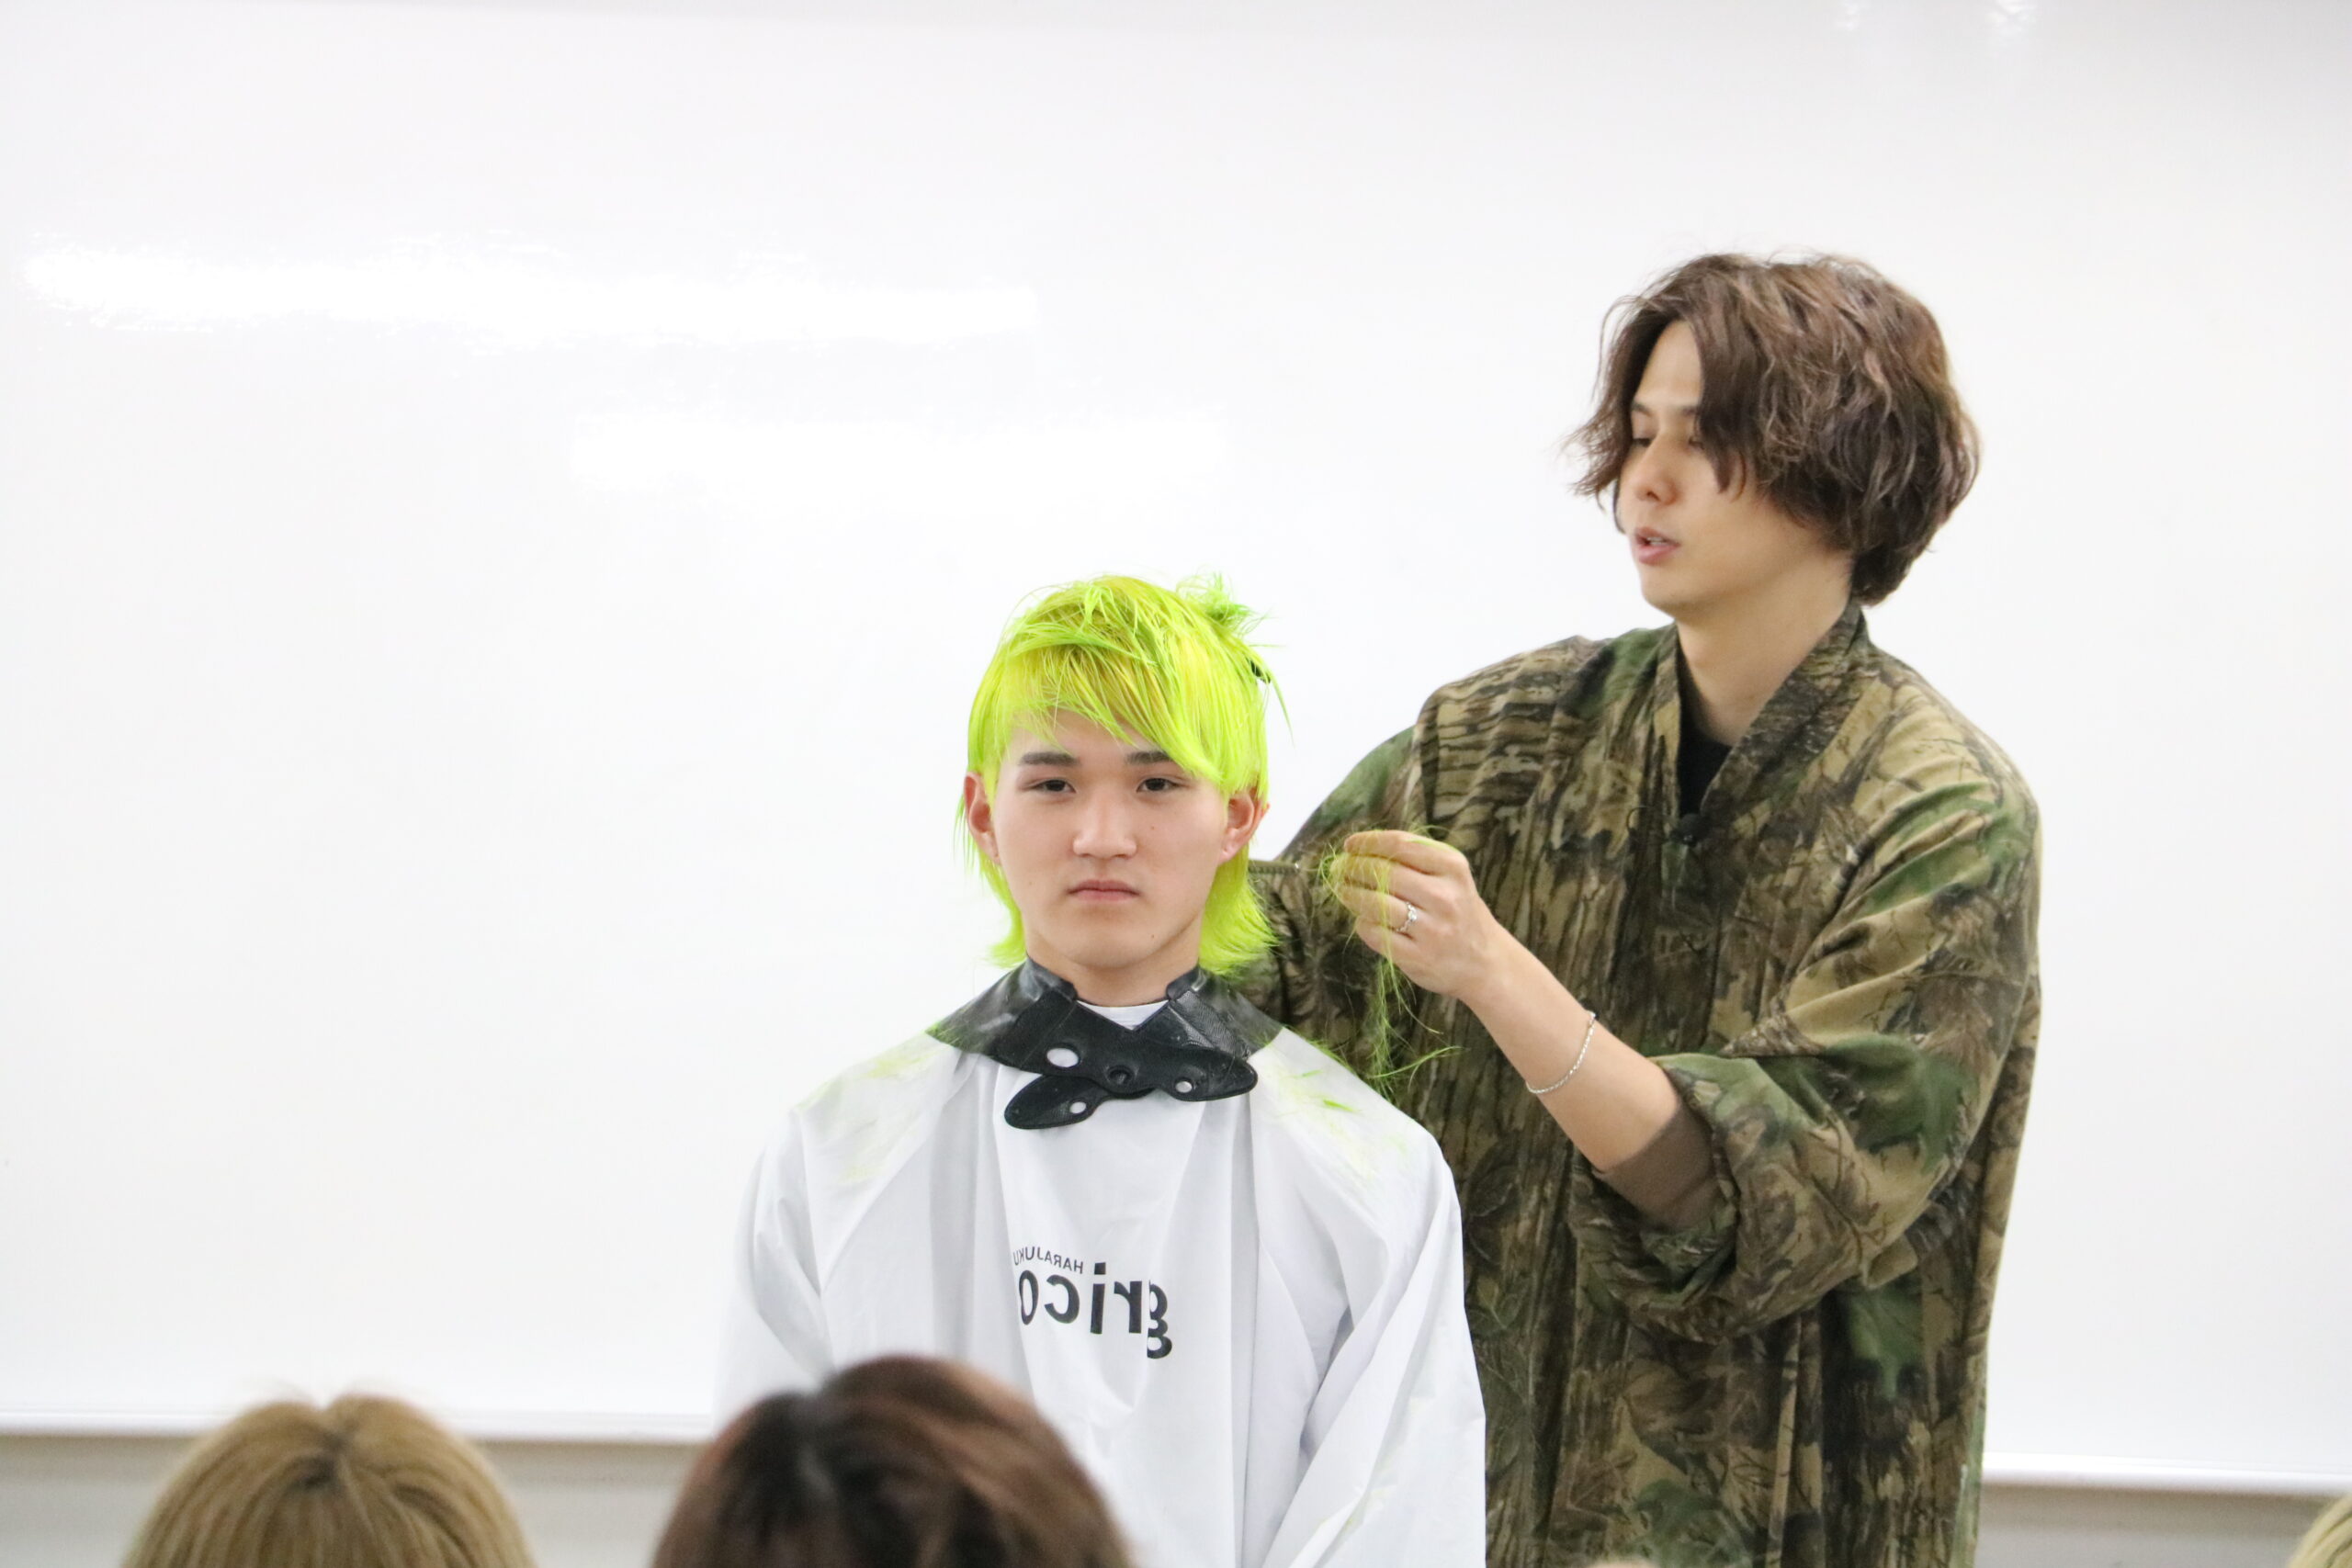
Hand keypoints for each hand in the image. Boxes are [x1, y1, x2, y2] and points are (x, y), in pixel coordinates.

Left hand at [1330, 830, 1511, 1002]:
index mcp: (1453, 868)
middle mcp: (1444, 896)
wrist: (1485, 962)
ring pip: (1376, 903)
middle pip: (1384, 872)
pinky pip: (1376, 933)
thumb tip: (1362, 849)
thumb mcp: (1451, 877)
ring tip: (1342, 890)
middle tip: (1339, 868)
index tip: (1350, 845)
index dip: (1368, 842)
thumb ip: (1416, 860)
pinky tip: (1363, 919)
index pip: (1400, 845)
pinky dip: (1362, 923)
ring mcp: (1432, 929)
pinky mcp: (1418, 957)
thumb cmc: (1459, 912)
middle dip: (1353, 867)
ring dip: (1351, 894)